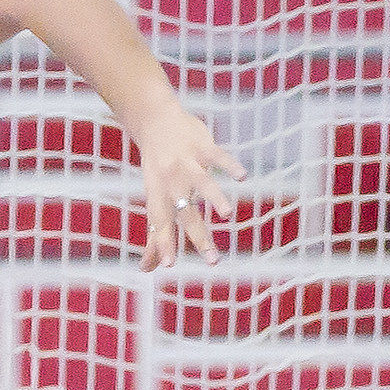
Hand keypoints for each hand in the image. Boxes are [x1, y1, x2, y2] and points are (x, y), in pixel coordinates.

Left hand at [135, 108, 246, 271]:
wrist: (154, 121)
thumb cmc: (157, 169)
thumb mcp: (153, 199)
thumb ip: (154, 235)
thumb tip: (147, 269)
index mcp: (158, 196)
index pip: (160, 224)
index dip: (163, 242)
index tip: (169, 264)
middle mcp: (170, 182)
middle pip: (184, 212)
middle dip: (198, 235)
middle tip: (213, 260)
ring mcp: (186, 163)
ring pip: (201, 182)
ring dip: (214, 197)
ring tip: (226, 214)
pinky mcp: (201, 146)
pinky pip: (217, 156)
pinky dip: (229, 165)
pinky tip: (242, 176)